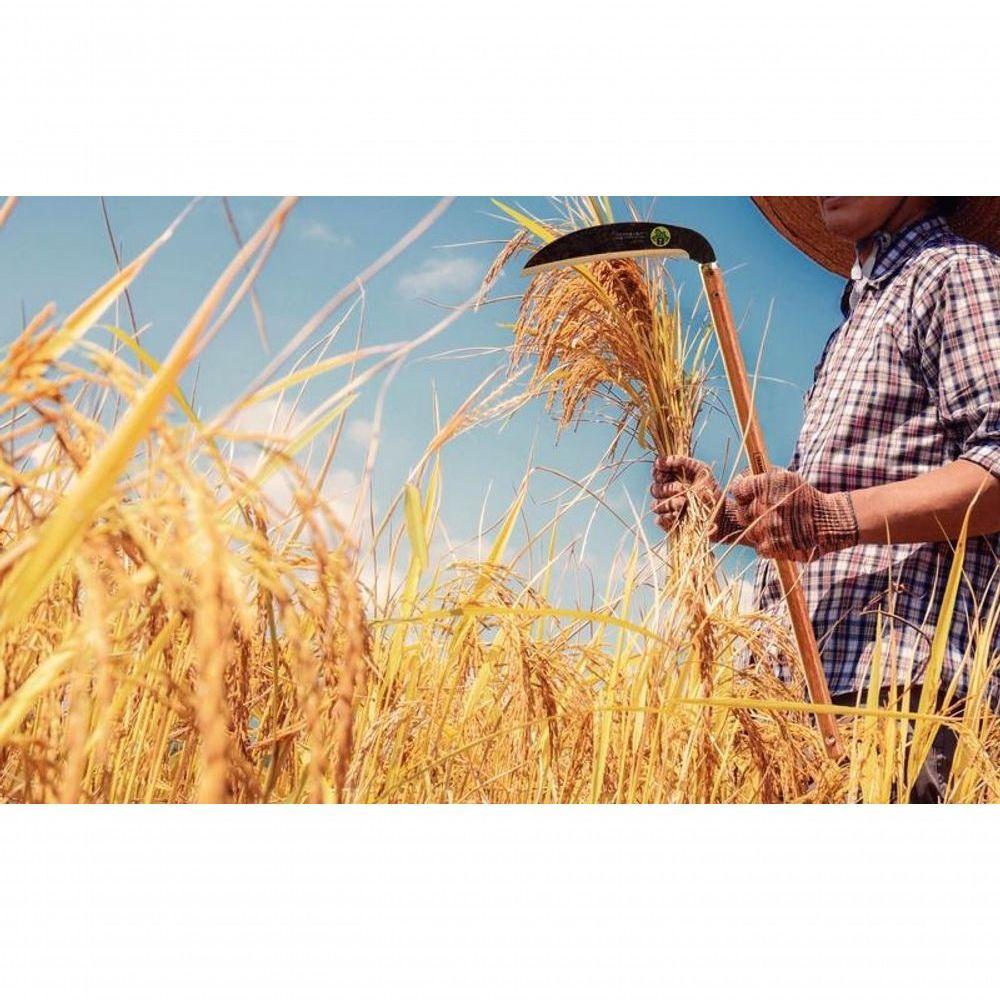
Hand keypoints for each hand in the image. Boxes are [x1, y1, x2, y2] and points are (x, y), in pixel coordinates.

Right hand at [650, 455, 740, 540]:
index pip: (655, 472)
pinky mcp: (668, 522)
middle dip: (667, 488)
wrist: (720, 512)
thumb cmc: (710, 489)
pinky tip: (679, 514)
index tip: (667, 471)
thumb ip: (682, 461)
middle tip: (682, 488)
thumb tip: (661, 460)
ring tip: (684, 503)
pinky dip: (668, 517)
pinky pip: (659, 520)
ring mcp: (666, 508)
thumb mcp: (701, 470)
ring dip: (670, 503)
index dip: (658, 472)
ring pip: (656, 505)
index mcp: (671, 478)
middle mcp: (666, 492)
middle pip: (654, 489)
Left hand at [730, 468, 858, 560]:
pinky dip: (767, 545)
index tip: (747, 496)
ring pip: (749, 531)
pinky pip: (759, 547)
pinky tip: (779, 538)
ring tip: (776, 526)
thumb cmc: (805, 497)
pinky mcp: (774, 546)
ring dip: (759, 530)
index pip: (737, 489)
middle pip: (740, 512)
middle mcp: (765, 505)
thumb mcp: (785, 478)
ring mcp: (768, 527)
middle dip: (749, 513)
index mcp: (766, 485)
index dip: (741, 493)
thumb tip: (738, 482)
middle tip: (764, 513)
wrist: (831, 519)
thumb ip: (760, 479)